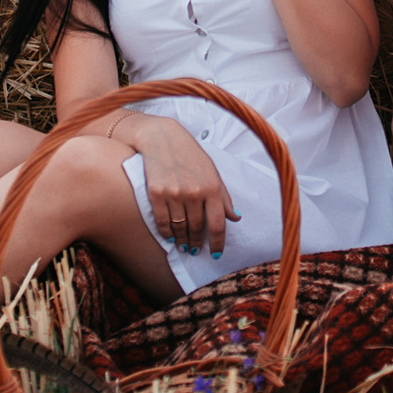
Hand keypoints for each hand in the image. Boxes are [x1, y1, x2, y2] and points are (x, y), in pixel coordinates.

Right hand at [128, 118, 237, 256]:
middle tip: (195, 250)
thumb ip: (224, 196)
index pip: (217, 224)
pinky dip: (166, 233)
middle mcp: (194, 192)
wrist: (162, 138)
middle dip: (197, 243)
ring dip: (182, 240)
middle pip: (196, 228)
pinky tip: (169, 237)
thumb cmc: (191, 156)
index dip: (217, 243)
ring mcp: (174, 193)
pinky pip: (162, 222)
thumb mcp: (212, 172)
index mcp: (212, 187)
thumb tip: (236, 217)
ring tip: (183, 246)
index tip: (216, 253)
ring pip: (179, 228)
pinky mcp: (156, 194)